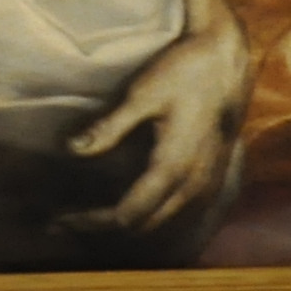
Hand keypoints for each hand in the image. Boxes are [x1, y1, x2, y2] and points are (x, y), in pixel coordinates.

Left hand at [58, 10, 251, 239]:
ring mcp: (208, 187)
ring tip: (93, 216)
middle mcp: (194, 187)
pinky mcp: (215, 180)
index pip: (127, 216)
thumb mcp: (142, 95)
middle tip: (68, 219)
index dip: (92, 222)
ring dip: (129, 226)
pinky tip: (133, 204)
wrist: (227, 62)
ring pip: (163, 226)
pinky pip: (181, 215)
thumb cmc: (185, 72)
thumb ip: (109, 128)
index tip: (62, 219)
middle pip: (143, 227)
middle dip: (104, 227)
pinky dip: (152, 218)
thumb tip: (71, 150)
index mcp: (173, 168)